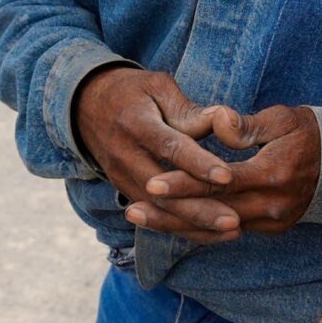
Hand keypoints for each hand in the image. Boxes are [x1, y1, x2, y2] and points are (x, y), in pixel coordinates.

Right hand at [69, 67, 241, 241]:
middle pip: (162, 191)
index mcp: (136, 123)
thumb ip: (190, 110)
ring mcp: (121, 177)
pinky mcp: (124, 191)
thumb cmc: (134, 93)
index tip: (227, 177)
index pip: (169, 146)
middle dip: (198, 209)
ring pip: (159, 211)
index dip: (198, 163)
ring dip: (194, 225)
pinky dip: (183, 228)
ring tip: (232, 231)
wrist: (87, 106)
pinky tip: (213, 234)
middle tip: (235, 221)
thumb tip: (224, 121)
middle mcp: (124, 155)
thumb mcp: (159, 88)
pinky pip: (155, 216)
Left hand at [137, 104, 321, 235]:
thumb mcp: (282, 119)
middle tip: (131, 210)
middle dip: (170, 212)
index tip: (152, 183)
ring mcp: (271, 221)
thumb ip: (246, 125)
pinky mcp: (269, 228)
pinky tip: (167, 221)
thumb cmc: (307, 133)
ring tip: (139, 217)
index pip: (220, 182)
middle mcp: (271, 205)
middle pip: (212, 212)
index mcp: (273, 174)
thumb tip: (217, 122)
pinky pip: (226, 230)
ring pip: (215, 227)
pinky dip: (197, 226)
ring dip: (177, 224)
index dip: (185, 183)